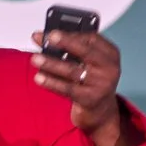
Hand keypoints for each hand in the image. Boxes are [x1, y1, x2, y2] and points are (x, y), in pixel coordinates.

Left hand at [31, 28, 130, 145]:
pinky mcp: (90, 99)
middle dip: (65, 42)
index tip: (52, 32)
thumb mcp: (88, 65)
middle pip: (85, 51)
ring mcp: (101, 84)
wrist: (101, 113)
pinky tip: (39, 78)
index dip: (70, 34)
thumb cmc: (91, 83)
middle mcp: (110, 68)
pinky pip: (67, 89)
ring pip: (72, 71)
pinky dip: (51, 83)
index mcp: (110, 54)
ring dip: (51, 63)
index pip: (91, 38)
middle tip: (47, 38)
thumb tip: (43, 38)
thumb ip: (72, 52)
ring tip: (35, 59)